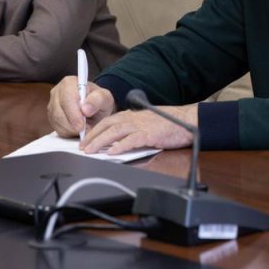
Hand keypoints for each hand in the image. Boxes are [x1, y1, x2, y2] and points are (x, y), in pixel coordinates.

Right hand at [47, 75, 115, 136]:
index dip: (73, 113)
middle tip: (86, 131)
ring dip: (71, 129)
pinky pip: (57, 128)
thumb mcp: (105, 98)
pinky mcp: (51, 117)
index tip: (82, 125)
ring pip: (57, 122)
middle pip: (58, 112)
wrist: (95, 109)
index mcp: (69, 83)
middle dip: (72, 125)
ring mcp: (52, 105)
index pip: (67, 97)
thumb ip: (98, 100)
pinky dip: (69, 133)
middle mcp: (57, 92)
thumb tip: (85, 109)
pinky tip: (78, 130)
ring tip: (85, 129)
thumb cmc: (99, 101)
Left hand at [80, 104, 197, 153]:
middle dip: (92, 137)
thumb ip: (131, 130)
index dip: (94, 131)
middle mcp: (133, 118)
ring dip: (100, 141)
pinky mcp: (149, 134)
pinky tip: (111, 152)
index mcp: (131, 116)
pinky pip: (131, 140)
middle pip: (107, 126)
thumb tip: (116, 141)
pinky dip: (120, 146)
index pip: (107, 122)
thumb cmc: (167, 124)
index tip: (84, 141)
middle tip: (82, 147)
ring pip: (115, 132)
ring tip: (90, 151)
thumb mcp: (145, 124)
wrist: (186, 121)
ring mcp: (140, 126)